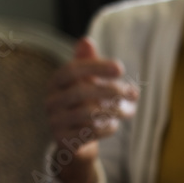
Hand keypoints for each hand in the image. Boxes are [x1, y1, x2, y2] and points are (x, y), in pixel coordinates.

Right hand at [45, 37, 138, 182]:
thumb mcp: (85, 82)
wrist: (75, 141)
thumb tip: (86, 40)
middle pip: (82, 92)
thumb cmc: (83, 105)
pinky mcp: (64, 141)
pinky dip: (107, 128)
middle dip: (112, 91)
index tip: (121, 69)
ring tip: (128, 111)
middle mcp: (50, 101)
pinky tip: (114, 124)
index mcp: (55, 83)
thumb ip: (87, 63)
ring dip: (115, 111)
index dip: (96, 67)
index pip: (72, 70)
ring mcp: (55, 122)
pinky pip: (90, 133)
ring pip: (88, 114)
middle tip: (133, 93)